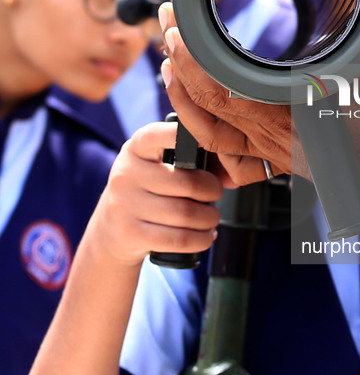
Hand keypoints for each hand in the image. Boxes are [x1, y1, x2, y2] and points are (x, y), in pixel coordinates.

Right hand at [91, 120, 222, 266]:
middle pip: (187, 182)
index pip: (156, 135)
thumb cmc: (149, 190)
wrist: (112, 228)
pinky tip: (206, 235)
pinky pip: (179, 239)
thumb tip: (232, 178)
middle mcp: (126, 174)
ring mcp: (124, 205)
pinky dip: (201, 239)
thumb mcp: (157, 166)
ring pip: (186, 214)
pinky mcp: (130, 234)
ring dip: (209, 219)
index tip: (204, 140)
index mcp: (135, 149)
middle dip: (212, 191)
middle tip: (215, 194)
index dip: (181, 135)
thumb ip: (193, 161)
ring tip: (211, 218)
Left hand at [159, 5, 359, 200]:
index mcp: (288, 115)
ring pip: (207, 130)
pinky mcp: (272, 158)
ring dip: (181, 95)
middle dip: (177, 62)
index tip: (180, 29)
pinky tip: (192, 104)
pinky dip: (201, 123)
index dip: (191, 61)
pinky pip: (224, 147)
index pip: (221, 90)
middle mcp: (270, 137)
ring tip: (168, 61)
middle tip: (168, 26)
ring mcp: (268, 151)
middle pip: (205, 104)